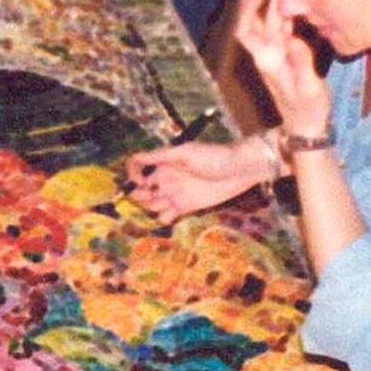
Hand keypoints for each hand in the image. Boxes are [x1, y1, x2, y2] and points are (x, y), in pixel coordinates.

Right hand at [125, 137, 274, 217]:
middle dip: (139, 194)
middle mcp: (164, 178)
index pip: (136, 166)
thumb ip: (160, 156)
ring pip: (150, 205)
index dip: (132, 175)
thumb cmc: (214, 156)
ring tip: (167, 202)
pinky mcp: (184, 207)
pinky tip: (172, 214)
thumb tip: (135, 157)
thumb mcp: (186, 152)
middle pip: (140, 190)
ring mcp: (173, 194)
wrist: (238, 170)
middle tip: (154, 194)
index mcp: (162, 162)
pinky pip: (165, 217)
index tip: (141, 182)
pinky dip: (163, 218)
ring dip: (150, 206)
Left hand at [232, 0, 331, 137]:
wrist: (304, 126)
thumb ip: (302, 64)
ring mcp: (272, 52)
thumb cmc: (308, 110)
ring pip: (261, 18)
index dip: (254, 4)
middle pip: (252, 17)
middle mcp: (266, 52)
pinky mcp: (281, 52)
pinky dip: (275, 7)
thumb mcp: (309, 89)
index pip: (254, 26)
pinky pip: (274, 24)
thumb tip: (296, 41)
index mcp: (269, 59)